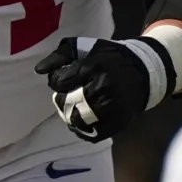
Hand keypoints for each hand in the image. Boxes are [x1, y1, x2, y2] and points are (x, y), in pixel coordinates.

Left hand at [37, 36, 169, 142]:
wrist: (143, 72)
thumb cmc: (109, 58)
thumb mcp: (86, 48)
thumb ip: (60, 55)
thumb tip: (39, 70)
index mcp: (94, 67)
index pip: (60, 81)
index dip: (57, 82)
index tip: (65, 80)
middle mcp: (103, 88)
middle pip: (66, 103)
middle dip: (61, 100)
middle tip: (68, 95)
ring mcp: (111, 108)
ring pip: (77, 120)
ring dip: (70, 115)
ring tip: (75, 107)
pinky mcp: (118, 123)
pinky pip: (91, 134)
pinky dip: (83, 130)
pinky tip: (84, 119)